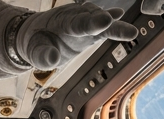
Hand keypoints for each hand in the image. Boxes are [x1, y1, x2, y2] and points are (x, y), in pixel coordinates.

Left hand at [14, 3, 138, 70]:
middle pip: (92, 18)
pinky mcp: (89, 29)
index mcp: (61, 23)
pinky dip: (112, 21)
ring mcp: (83, 21)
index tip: (106, 20)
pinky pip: (102, 25)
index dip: (92, 22)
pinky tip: (120, 16)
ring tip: (129, 31)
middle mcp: (75, 18)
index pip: (78, 23)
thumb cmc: (36, 44)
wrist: (36, 34)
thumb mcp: (34, 53)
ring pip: (100, 19)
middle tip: (116, 21)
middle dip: (104, 20)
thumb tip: (53, 58)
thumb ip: (43, 56)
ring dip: (113, 24)